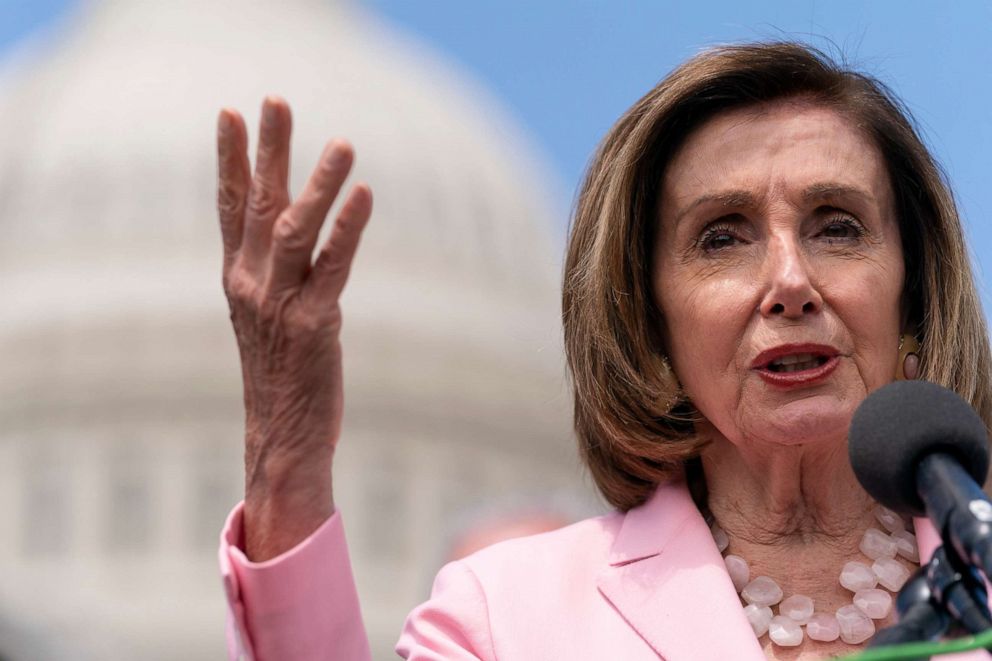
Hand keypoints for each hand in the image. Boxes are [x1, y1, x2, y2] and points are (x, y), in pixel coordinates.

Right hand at [216, 97, 371, 559]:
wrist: (282, 437)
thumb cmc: (281, 377)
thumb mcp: (267, 319)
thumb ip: (274, 276)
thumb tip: (291, 236)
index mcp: (238, 281)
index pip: (229, 207)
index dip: (230, 159)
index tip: (229, 114)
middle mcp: (252, 285)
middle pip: (258, 203)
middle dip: (268, 149)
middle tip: (275, 99)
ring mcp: (281, 304)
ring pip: (295, 227)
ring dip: (318, 181)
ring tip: (341, 142)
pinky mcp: (316, 324)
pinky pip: (333, 265)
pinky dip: (349, 227)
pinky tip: (364, 194)